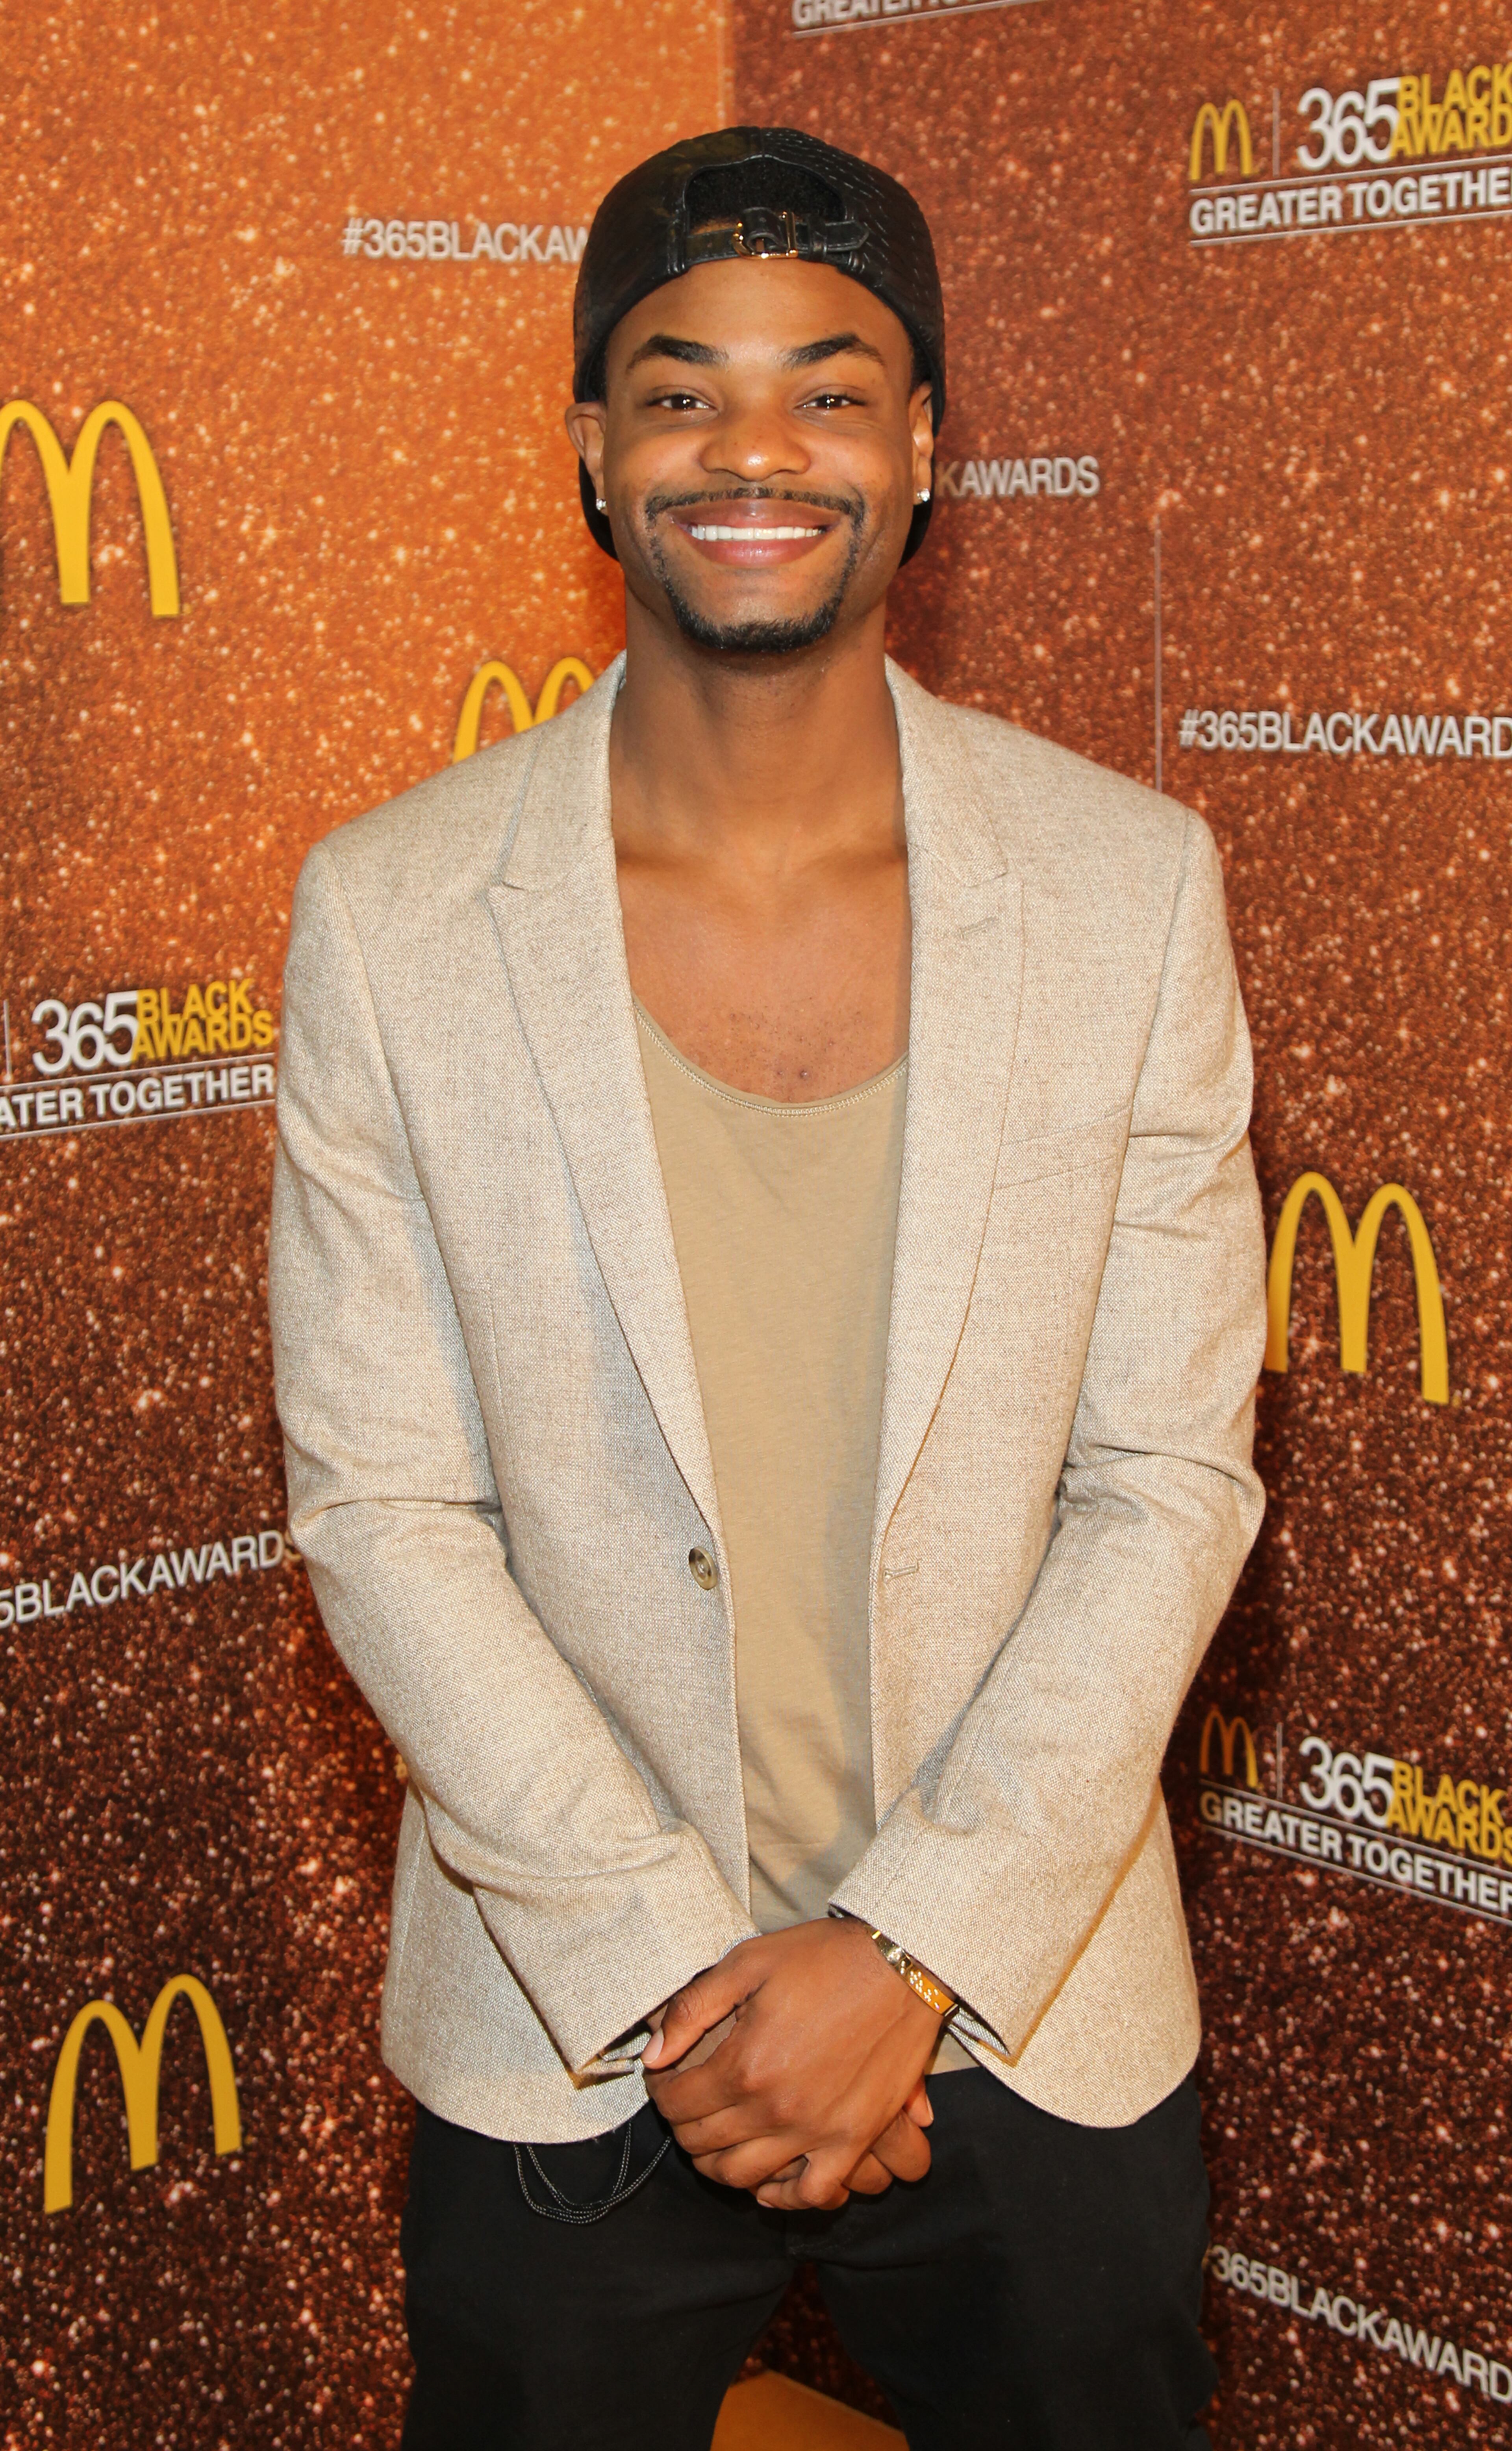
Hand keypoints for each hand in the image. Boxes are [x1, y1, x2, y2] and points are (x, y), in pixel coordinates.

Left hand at [642, 1917, 943, 2209]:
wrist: (901, 1963)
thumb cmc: (823, 1958)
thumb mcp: (748, 1963)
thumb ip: (692, 2010)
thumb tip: (653, 2055)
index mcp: (746, 2064)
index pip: (677, 2103)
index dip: (660, 2091)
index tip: (664, 2077)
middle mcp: (776, 2108)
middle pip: (703, 2143)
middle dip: (683, 2126)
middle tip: (686, 2104)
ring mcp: (818, 2131)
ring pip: (745, 2177)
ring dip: (718, 2165)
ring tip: (716, 2141)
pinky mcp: (855, 2139)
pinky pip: (813, 2194)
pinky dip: (784, 2196)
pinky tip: (769, 2180)